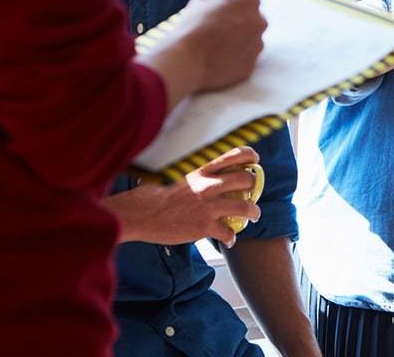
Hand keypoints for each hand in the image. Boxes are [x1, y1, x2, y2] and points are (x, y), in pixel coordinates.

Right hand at [105, 146, 261, 247]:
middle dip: (254, 185)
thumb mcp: (174, 171)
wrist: (139, 213)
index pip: (236, 154)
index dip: (250, 157)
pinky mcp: (204, 226)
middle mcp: (209, 184)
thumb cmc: (151, 192)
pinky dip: (231, 237)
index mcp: (202, 168)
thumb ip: (191, 169)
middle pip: (247, 179)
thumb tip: (198, 166)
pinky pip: (228, 233)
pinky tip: (229, 239)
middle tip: (252, 191)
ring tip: (253, 216)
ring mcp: (209, 206)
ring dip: (253, 213)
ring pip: (246, 207)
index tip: (253, 162)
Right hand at [182, 0, 266, 90]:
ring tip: (216, 46)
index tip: (221, 13)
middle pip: (252, 20)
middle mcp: (260, 22)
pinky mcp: (252, 65)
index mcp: (250, 2)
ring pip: (250, 39)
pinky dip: (236, 58)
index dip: (233, 7)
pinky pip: (245, 58)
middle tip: (218, 30)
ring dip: (238, 40)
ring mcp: (258, 45)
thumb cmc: (191, 27)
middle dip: (239, 23)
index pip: (247, 0)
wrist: (187, 60)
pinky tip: (219, 58)